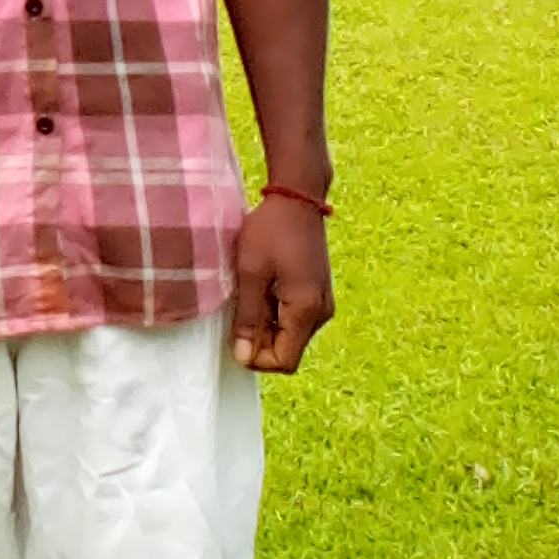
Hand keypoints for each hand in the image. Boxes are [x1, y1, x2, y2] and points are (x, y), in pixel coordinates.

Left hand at [229, 194, 333, 373]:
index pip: (285, 361)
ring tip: (252, 292)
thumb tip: (243, 357)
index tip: (236, 334)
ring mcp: (322, 303)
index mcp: (307, 310)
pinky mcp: (317, 293)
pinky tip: (262, 286)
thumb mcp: (251, 273)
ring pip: (290, 334)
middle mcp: (321, 312)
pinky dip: (275, 312)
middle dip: (260, 339)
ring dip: (266, 324)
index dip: (257, 357)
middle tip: (240, 307)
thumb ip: (249, 319)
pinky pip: (294, 318)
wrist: (297, 196)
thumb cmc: (271, 230)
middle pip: (288, 350)